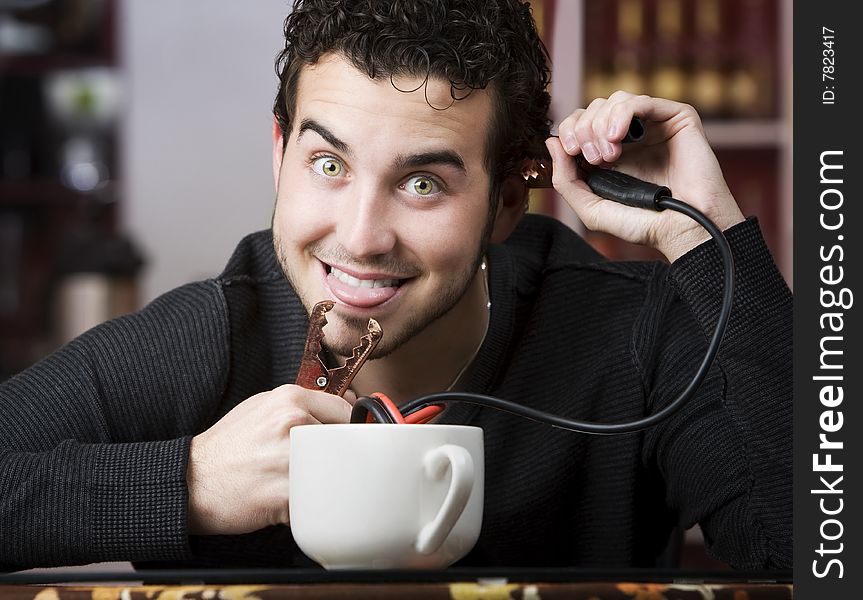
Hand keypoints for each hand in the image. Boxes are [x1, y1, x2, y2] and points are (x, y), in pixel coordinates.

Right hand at [186, 384, 355, 534]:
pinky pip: (317, 500)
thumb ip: (304, 404)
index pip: (346, 410)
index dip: (350, 428)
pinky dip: (311, 503)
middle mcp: (291, 425)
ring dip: (328, 481)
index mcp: (289, 400)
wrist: (191, 480)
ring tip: (308, 481)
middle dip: (340, 456)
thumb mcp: (263, 408)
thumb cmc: (229, 445)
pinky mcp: (284, 495)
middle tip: (325, 464)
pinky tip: (292, 498)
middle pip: (346, 442)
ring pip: (335, 472)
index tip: (347, 439)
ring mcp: (288, 460)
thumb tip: (349, 404)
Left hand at [545, 91, 744, 261]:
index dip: (568, 130)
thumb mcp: (592, 207)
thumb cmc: (643, 224)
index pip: (579, 123)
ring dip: (601, 124)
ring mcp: (653, 125)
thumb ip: (566, 179)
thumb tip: (550, 142)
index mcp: (610, 153)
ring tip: (609, 155)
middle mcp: (631, 136)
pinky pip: (640, 101)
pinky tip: (618, 138)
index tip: (571, 153)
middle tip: (594, 158)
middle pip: (593, 108)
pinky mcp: (676, 118)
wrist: (683, 229)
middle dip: (584, 129)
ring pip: (614, 100)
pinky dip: (621, 116)